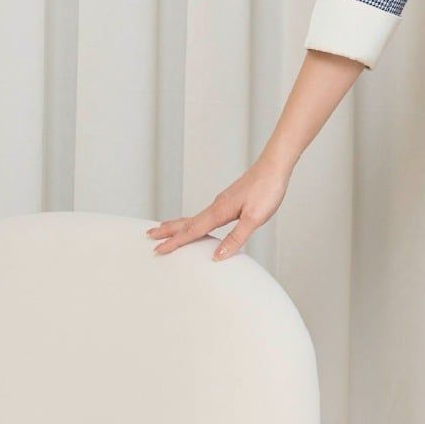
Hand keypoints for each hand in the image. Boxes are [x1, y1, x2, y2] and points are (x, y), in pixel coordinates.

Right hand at [146, 157, 290, 260]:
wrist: (275, 167)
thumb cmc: (267, 189)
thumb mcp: (254, 218)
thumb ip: (236, 238)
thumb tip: (217, 256)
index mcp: (219, 212)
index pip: (192, 231)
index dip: (175, 242)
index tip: (158, 250)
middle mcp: (216, 206)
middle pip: (186, 221)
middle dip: (168, 230)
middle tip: (149, 235)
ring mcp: (222, 203)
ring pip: (194, 217)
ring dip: (177, 224)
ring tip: (164, 228)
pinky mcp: (229, 201)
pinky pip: (205, 214)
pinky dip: (193, 220)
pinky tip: (197, 222)